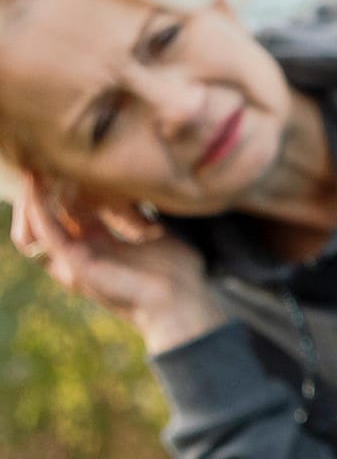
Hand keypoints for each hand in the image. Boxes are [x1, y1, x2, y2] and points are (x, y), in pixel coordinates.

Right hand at [10, 173, 226, 353]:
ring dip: (35, 197)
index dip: (66, 186)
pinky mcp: (76, 265)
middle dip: (45, 188)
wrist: (181, 299)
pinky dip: (39, 210)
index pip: (71, 211)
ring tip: (34, 168)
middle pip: (51, 216)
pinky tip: (36, 186)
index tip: (67, 159)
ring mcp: (75, 261)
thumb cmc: (175, 271)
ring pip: (40, 224)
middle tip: (42, 159)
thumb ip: (139, 216)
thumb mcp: (152, 233)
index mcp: (99, 245)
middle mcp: (82, 253)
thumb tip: (144, 194)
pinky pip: (48, 234)